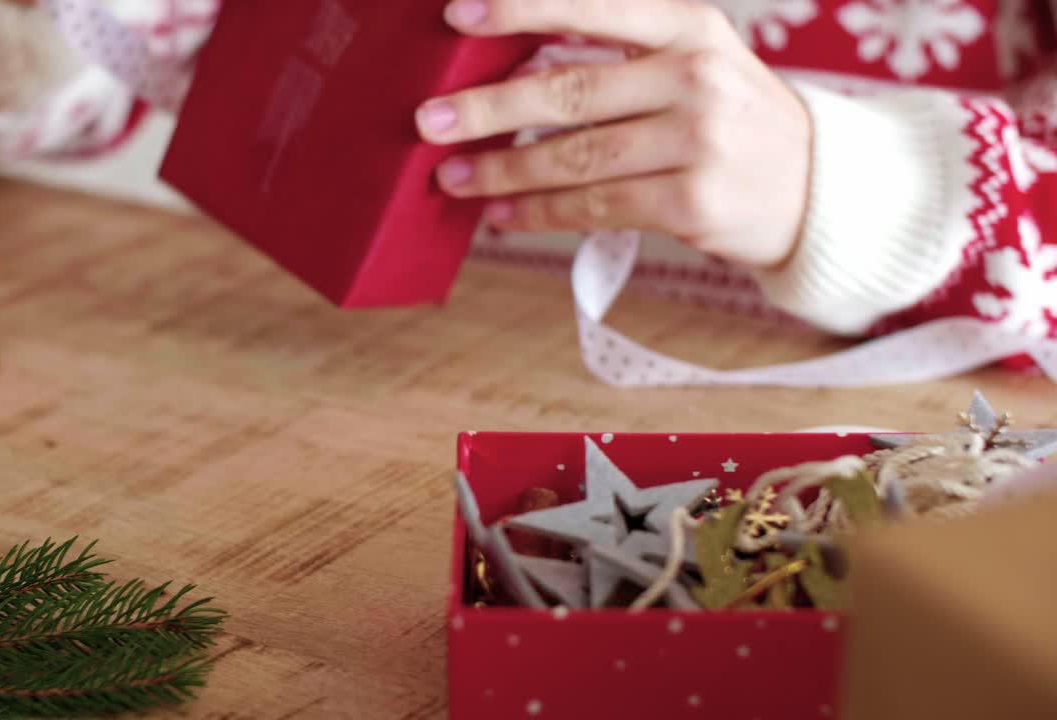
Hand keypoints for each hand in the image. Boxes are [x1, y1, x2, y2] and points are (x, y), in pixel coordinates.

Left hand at [415, 0, 812, 267]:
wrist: (816, 188)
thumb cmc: (730, 121)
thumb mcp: (693, 63)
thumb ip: (618, 57)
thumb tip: (511, 69)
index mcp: (689, 26)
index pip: (592, 6)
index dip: (521, 8)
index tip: (457, 14)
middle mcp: (696, 75)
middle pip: (569, 91)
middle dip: (489, 107)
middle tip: (430, 121)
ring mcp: (698, 139)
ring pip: (575, 156)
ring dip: (504, 169)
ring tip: (453, 177)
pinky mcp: (692, 200)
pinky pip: (595, 206)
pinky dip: (541, 212)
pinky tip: (503, 213)